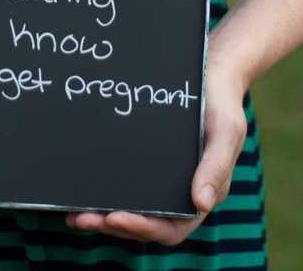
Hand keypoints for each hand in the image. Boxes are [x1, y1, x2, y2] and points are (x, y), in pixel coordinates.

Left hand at [64, 50, 246, 245]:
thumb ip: (216, 166)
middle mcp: (179, 194)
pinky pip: (126, 186)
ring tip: (76, 215)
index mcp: (202, 193)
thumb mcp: (226, 130)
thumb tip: (202, 203)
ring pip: (133, 209)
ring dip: (104, 217)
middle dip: (113, 225)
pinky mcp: (147, 163)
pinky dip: (104, 193)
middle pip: (146, 224)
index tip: (115, 217)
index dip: (143, 227)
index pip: (172, 227)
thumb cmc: (222, 103)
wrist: (212, 74)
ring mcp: (162, 180)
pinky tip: (81, 192)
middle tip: (83, 218)